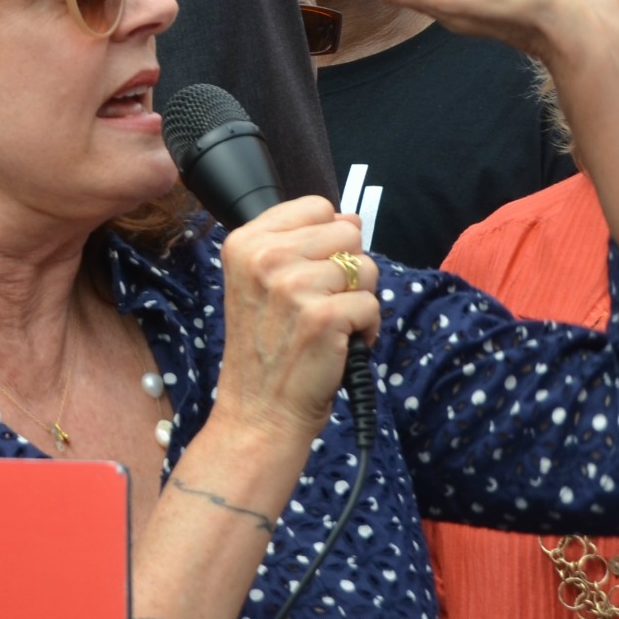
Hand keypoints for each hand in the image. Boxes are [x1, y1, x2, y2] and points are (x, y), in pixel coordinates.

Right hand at [204, 195, 377, 459]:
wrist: (259, 411)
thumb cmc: (267, 350)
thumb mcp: (261, 283)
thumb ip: (300, 244)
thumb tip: (352, 219)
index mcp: (245, 242)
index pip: (317, 207)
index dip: (326, 242)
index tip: (306, 274)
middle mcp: (265, 258)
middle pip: (347, 233)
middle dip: (346, 270)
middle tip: (318, 305)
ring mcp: (294, 286)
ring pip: (366, 268)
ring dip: (357, 301)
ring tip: (327, 327)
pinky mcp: (324, 316)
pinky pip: (373, 304)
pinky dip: (366, 330)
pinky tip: (338, 346)